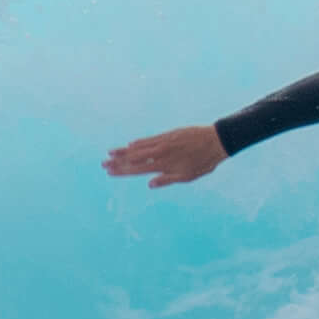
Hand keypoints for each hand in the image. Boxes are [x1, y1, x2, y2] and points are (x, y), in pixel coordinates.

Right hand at [104, 124, 226, 188]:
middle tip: (103, 163)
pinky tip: (130, 145)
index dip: (122, 171)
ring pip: (139, 147)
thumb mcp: (188, 176)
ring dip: (124, 151)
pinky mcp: (168, 135)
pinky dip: (138, 143)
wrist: (215, 141)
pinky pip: (149, 139)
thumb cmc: (203, 162)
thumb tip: (150, 184)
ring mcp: (163, 142)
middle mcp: (160, 153)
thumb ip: (167, 179)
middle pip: (134, 158)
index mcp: (164, 165)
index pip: (137, 169)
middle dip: (118, 161)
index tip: (110, 172)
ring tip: (110, 153)